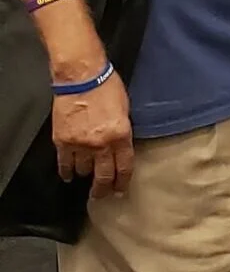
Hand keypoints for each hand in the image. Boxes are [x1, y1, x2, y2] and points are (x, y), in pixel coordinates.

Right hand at [52, 70, 133, 197]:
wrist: (81, 77)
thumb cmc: (107, 87)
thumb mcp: (125, 109)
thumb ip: (123, 130)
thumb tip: (120, 145)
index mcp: (121, 135)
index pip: (124, 167)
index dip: (122, 182)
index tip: (121, 190)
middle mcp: (101, 144)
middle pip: (103, 175)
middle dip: (103, 188)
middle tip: (102, 195)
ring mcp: (80, 144)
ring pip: (83, 170)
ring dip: (86, 175)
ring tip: (87, 178)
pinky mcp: (62, 141)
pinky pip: (64, 163)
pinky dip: (67, 171)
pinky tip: (69, 175)